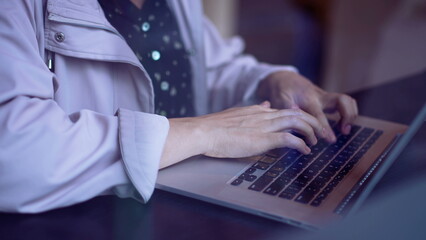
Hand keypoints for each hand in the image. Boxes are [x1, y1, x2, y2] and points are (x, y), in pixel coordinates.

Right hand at [160, 102, 326, 167]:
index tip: (305, 124)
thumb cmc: (214, 127)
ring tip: (315, 141)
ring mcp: (264, 126)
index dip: (298, 117)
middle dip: (311, 122)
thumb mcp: (236, 114)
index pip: (285, 110)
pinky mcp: (263, 139)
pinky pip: (289, 139)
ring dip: (310, 132)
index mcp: (257, 111)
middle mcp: (264, 115)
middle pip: (296, 113)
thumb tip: (264, 105)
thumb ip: (252, 111)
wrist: (204, 131)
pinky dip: (301, 144)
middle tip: (317, 132)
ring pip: (297, 122)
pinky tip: (305, 151)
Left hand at [257, 71, 357, 141]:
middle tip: (345, 131)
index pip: (319, 114)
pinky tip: (342, 126)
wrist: (283, 78)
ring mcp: (325, 97)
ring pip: (347, 100)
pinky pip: (344, 103)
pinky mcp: (327, 99)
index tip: (330, 139)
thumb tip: (295, 115)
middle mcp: (320, 96)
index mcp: (308, 98)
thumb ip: (286, 108)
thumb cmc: (280, 91)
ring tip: (345, 130)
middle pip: (342, 101)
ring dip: (351, 114)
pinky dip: (348, 113)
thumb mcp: (278, 98)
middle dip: (347, 115)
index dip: (325, 127)